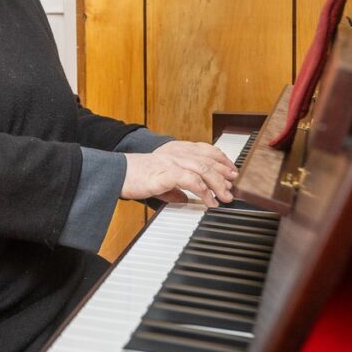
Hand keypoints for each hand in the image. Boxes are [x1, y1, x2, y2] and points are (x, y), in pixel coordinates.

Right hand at [121, 141, 236, 207]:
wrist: (118, 174)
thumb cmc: (135, 176)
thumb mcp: (159, 180)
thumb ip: (174, 188)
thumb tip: (185, 198)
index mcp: (176, 149)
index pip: (205, 149)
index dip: (222, 160)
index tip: (231, 171)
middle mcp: (177, 152)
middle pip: (208, 160)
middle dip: (224, 173)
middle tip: (233, 187)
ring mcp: (173, 161)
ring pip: (204, 170)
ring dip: (218, 185)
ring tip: (225, 197)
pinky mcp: (168, 173)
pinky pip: (193, 182)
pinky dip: (205, 193)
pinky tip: (210, 202)